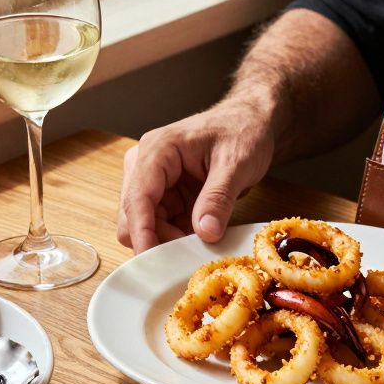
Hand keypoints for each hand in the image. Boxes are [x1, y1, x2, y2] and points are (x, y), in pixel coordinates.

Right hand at [117, 101, 273, 252]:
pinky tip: (199, 239)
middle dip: (156, 240)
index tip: (152, 260)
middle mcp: (145, 166)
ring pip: (144, 226)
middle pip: (133, 217)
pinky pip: (161, 227)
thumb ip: (218, 198)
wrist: (250, 123)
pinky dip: (176, 238)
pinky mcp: (165, 197)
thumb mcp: (236, 163)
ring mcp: (153, 183)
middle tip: (190, 253)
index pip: (138, 197)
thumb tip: (204, 232)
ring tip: (200, 244)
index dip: (142, 232)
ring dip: (167, 241)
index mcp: (157, 150)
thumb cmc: (243, 132)